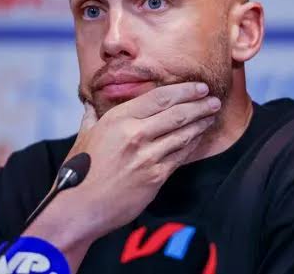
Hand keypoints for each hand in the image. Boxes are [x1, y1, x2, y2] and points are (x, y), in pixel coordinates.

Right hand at [24, 82, 220, 270]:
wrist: (80, 207)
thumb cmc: (80, 171)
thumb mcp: (84, 137)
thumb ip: (92, 117)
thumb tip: (90, 104)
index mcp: (118, 119)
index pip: (160, 98)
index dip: (184, 91)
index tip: (199, 87)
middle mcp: (135, 134)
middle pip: (177, 113)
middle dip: (199, 104)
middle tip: (213, 99)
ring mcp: (147, 156)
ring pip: (183, 134)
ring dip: (200, 123)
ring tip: (211, 116)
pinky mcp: (155, 177)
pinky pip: (180, 156)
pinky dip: (191, 145)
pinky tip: (198, 139)